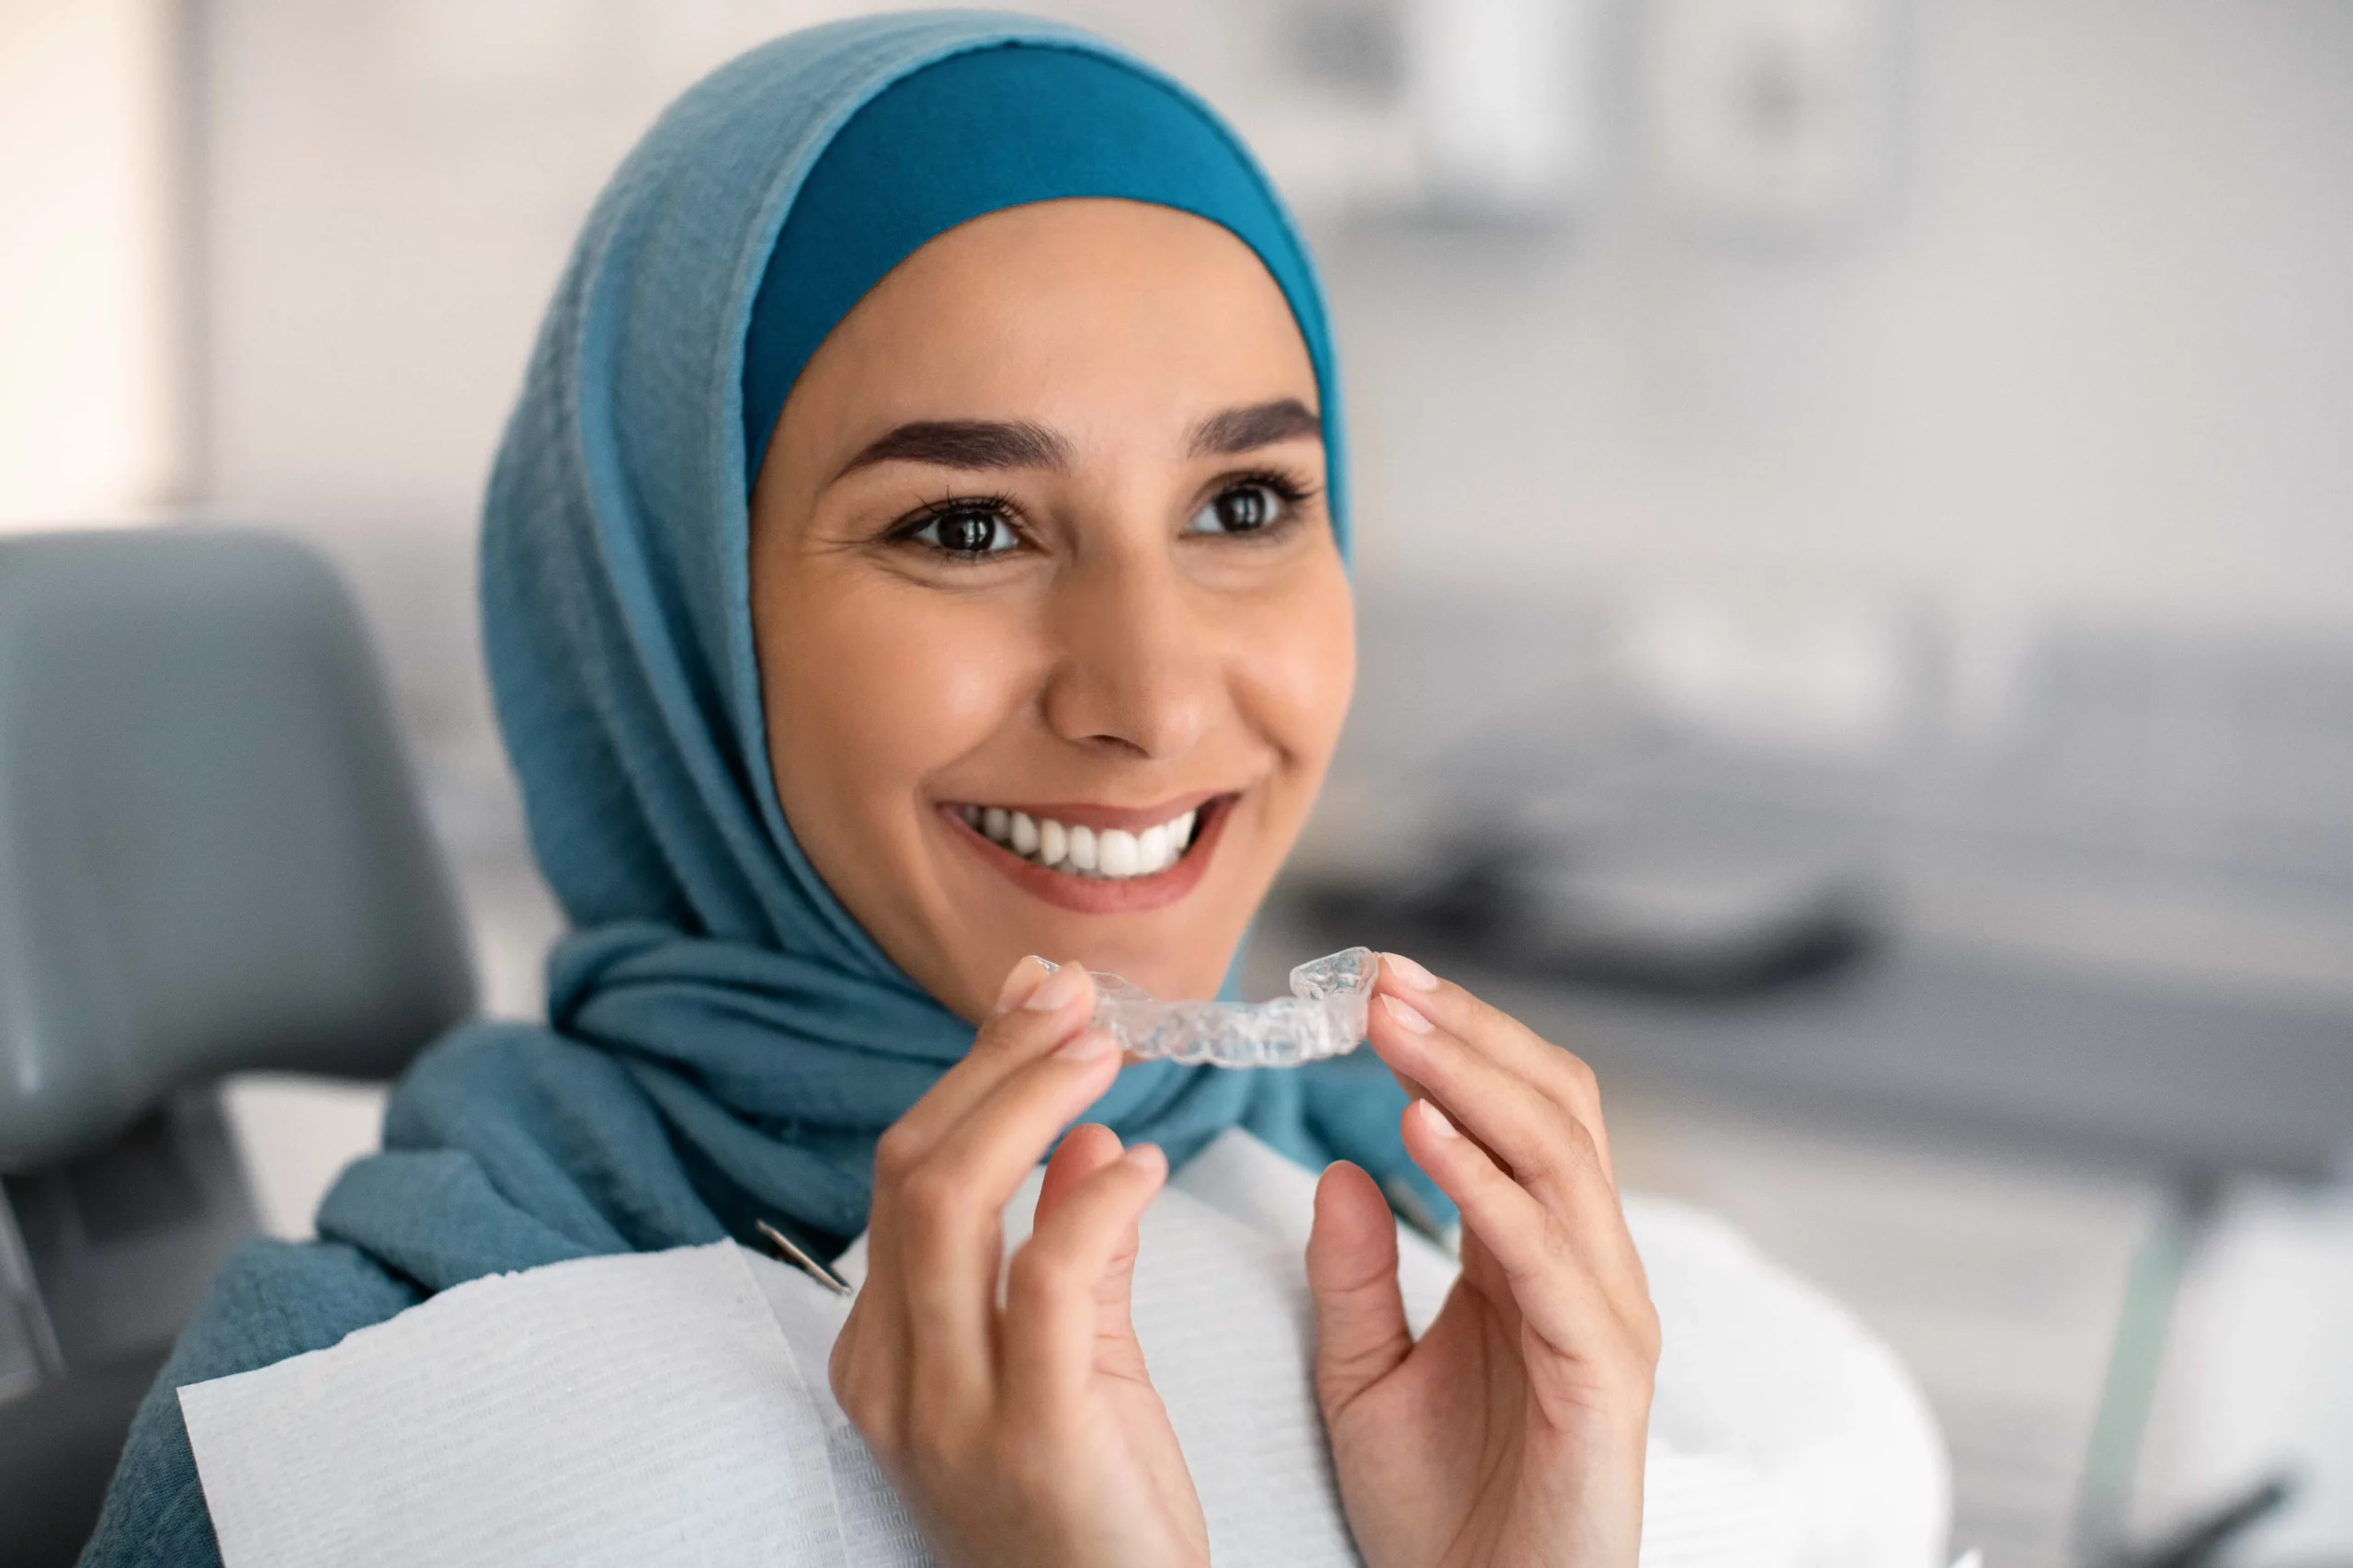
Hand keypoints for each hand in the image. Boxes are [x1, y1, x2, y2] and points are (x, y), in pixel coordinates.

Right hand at [830, 956, 1208, 1567]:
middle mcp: (892, 1373)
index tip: (1043, 997)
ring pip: (949, 1201)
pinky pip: (1045, 1280)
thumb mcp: (1074, 1364)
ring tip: (1106, 1047)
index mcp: (886, 1349)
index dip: (974, 1073)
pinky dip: (1093, 1200)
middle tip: (1075, 997)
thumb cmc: (1098, 1509)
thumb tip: (1083, 1137)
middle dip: (995, 1063)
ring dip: (1030, 1100)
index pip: (908, 1173)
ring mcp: (947, 1409)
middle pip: (914, 1169)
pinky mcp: (1030, 1436)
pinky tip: (1146, 1163)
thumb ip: (1068, 1251)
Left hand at [1307, 955, 1659, 1567]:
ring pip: (1559, 1156)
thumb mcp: (1362, 1376)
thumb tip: (1338, 1166)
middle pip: (1554, 1107)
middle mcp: (1585, 1271)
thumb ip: (1352, 1274)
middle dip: (1468, 1033)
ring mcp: (1605, 1317)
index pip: (1516, 1112)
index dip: (1453, 1040)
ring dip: (1471, 1078)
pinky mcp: (1603, 1375)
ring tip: (1391, 1024)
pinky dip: (1485, 1183)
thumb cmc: (1438, 1514)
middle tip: (1381, 977)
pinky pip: (1546, 1255)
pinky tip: (1418, 1130)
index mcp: (1532, 1260)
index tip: (1370, 982)